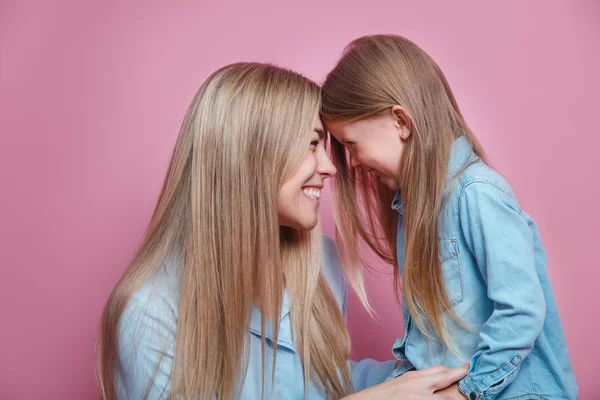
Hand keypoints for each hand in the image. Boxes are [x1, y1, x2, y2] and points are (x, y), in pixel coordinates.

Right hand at [343, 364, 468, 399]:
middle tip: (474, 378)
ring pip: (446, 397)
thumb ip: (414, 381)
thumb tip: (428, 381)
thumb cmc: (380, 396)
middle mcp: (419, 388)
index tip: (466, 369)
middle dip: (461, 379)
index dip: (455, 371)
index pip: (439, 371)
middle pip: (446, 381)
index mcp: (413, 379)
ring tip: (468, 394)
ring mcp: (419, 399)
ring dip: (455, 396)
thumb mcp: (398, 383)